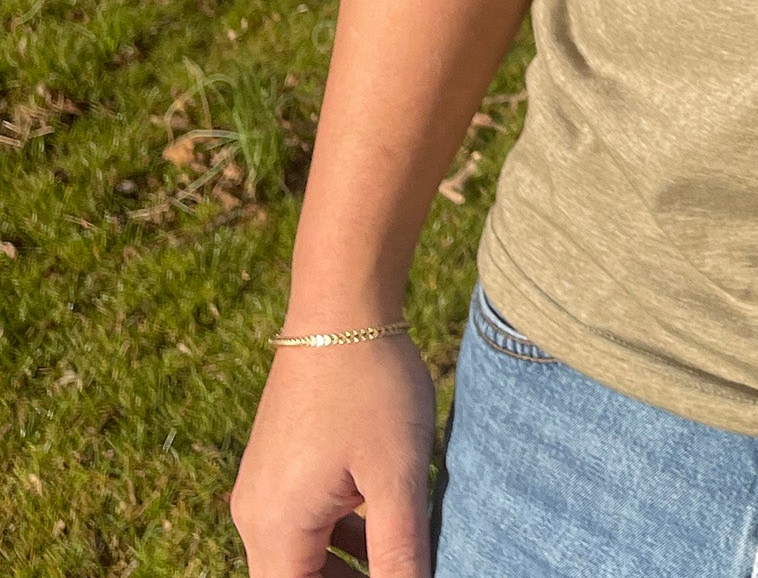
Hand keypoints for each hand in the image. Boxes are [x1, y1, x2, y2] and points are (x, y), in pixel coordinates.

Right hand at [232, 336, 437, 576]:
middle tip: (403, 572)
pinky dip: (341, 533)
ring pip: (303, 552)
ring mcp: (265, 484)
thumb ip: (400, 552)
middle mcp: (256, 514)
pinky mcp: (281, 460)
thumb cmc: (371, 386)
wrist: (343, 304)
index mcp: (273, 529)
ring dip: (347, 566)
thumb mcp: (397, 475)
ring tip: (401, 561)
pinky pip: (305, 517)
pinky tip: (385, 523)